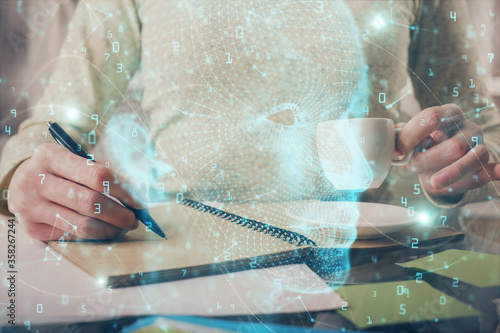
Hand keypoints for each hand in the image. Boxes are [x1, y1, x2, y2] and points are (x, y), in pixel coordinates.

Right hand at [8, 143, 144, 240]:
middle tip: (134, 220)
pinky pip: (72, 236)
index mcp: (51, 155)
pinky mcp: (31, 228)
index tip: (140, 202)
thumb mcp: (81, 161)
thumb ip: (110, 174)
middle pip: (91, 202)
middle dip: (120, 214)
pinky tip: (103, 231)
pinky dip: (94, 235)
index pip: (98, 175)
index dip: (125, 191)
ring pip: (82, 225)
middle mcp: (35, 179)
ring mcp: (30, 205)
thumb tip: (140, 198)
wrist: (23, 183)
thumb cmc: (64, 171)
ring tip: (123, 228)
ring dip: (110, 230)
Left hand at [396, 104, 499, 197]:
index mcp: (447, 114)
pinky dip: (496, 171)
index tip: (399, 151)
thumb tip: (394, 141)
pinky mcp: (485, 164)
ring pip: (472, 157)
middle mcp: (467, 127)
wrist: (435, 165)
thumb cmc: (422, 147)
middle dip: (428, 159)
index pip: (431, 117)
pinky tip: (498, 172)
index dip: (412, 135)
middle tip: (411, 165)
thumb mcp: (412, 140)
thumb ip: (405, 138)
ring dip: (451, 172)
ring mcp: (479, 145)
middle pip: (452, 144)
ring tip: (434, 182)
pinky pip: (492, 167)